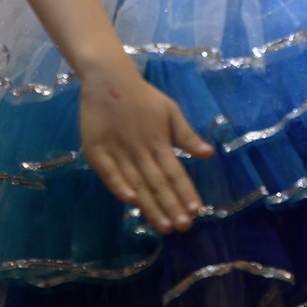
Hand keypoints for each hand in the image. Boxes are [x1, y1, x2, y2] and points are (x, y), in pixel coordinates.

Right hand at [79, 57, 213, 234]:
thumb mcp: (170, 110)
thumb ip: (186, 135)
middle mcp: (140, 149)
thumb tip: (209, 154)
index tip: (195, 212)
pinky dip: (119, 186)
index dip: (185, 191)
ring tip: (163, 226)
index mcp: (159, 140)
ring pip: (137, 183)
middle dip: (171, 206)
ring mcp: (118, 151)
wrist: (108, 78)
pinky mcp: (97, 151)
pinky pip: (109, 172)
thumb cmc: (142, 96)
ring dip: (150, 205)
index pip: (175, 171)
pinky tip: (130, 202)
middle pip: (157, 182)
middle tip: (183, 228)